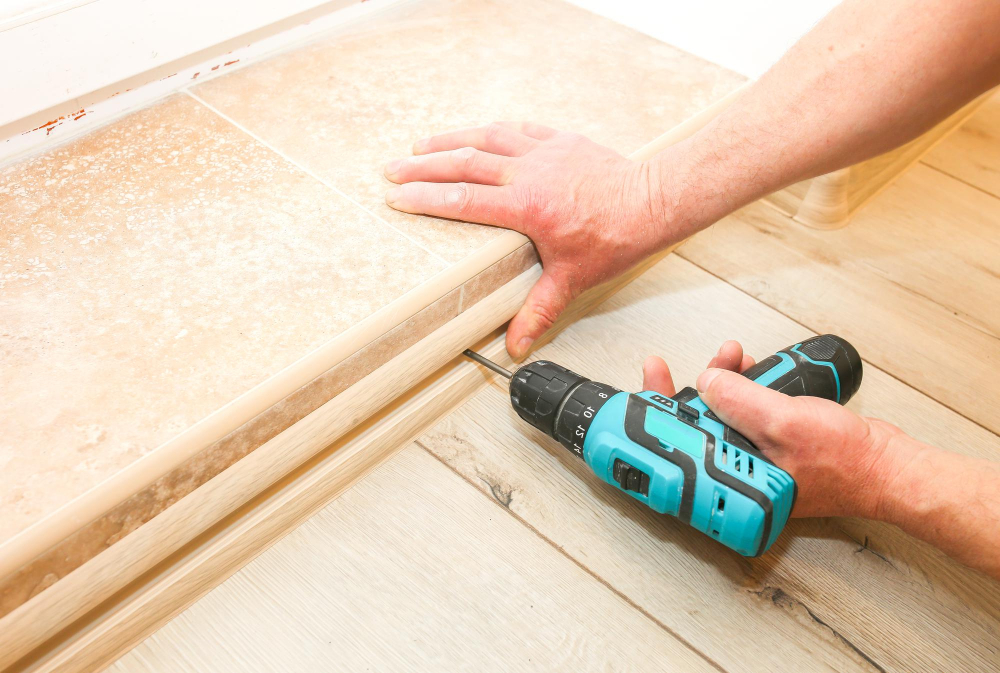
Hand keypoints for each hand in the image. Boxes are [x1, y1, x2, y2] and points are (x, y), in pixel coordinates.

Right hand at [384, 123, 675, 358]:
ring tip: (420, 145)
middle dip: (424, 166)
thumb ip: (539, 310)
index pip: (464, 201)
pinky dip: (493, 130)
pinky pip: (519, 129)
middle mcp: (530, 173)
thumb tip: (517, 346)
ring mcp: (545, 152)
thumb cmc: (616, 239)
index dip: (426, 198)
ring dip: (451, 140)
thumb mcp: (573, 279)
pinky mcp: (561, 140)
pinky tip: (477, 131)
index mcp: (527, 207)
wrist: (653, 202)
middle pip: (464, 164)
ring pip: (487, 139)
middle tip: (392, 168)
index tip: (397, 197)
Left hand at [643, 340, 903, 518]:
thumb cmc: (846, 461)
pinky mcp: (768, 448)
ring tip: (732, 355)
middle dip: (691, 387)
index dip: (656, 414)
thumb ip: (740, 402)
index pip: (677, 447)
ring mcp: (752, 461)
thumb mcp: (783, 423)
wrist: (888, 465)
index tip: (648, 382)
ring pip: (718, 416)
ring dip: (721, 382)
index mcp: (731, 480)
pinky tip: (747, 368)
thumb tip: (707, 382)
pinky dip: (743, 389)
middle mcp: (736, 474)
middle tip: (687, 362)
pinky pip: (743, 414)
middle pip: (693, 426)